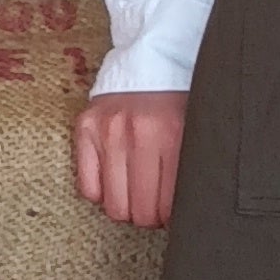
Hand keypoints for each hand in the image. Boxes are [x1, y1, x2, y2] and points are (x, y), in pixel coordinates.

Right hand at [75, 89, 186, 229]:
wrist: (149, 61)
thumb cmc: (177, 102)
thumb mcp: (194, 130)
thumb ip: (190, 169)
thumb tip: (188, 213)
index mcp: (172, 135)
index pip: (167, 205)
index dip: (170, 218)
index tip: (171, 214)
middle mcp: (137, 133)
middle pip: (140, 211)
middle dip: (149, 217)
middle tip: (154, 207)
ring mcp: (107, 132)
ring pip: (113, 205)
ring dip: (126, 209)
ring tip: (135, 197)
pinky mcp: (84, 129)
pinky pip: (87, 188)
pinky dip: (101, 194)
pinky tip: (114, 183)